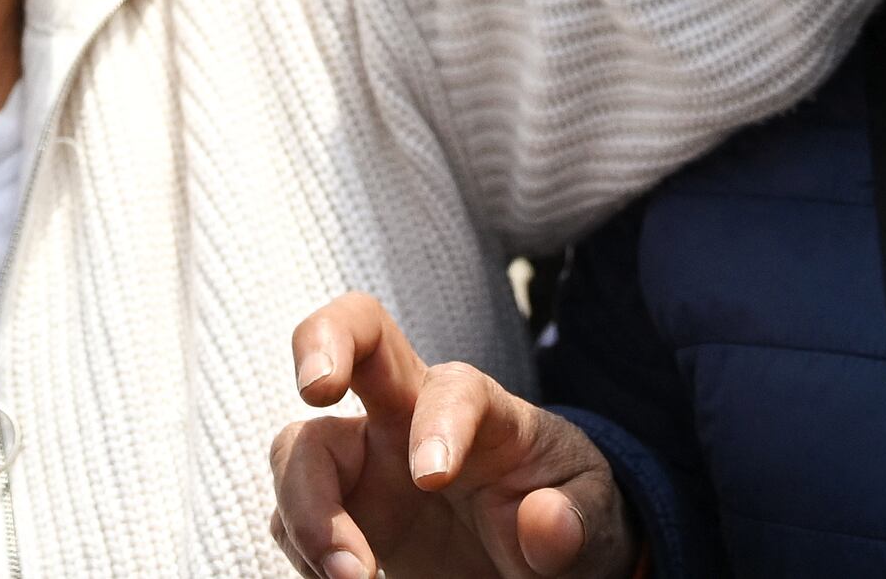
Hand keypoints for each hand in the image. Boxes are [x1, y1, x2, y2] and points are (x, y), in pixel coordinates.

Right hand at [271, 294, 635, 578]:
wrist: (527, 562)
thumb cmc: (564, 520)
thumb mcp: (595, 526)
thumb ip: (577, 524)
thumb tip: (543, 523)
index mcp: (480, 409)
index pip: (454, 389)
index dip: (438, 424)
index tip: (432, 481)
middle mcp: (409, 416)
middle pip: (355, 332)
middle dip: (323, 341)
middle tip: (317, 388)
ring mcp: (364, 460)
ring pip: (300, 444)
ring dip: (307, 506)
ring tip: (350, 577)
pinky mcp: (337, 508)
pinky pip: (289, 515)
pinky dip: (303, 551)